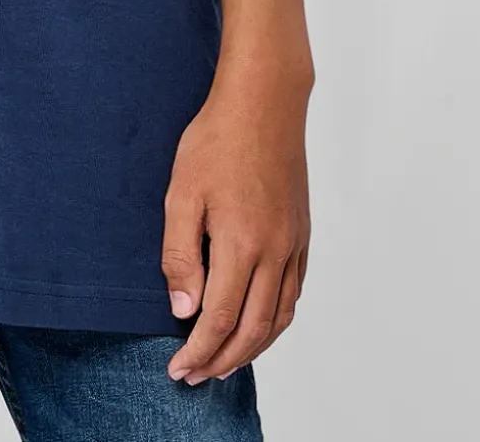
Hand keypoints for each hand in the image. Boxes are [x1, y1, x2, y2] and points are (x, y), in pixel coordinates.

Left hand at [161, 64, 310, 384]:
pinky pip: (294, 292)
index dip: (198, 352)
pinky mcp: (301, 233)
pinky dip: (276, 320)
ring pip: (279, 318)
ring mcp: (293, 244)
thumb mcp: (182, 193)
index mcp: (241, 244)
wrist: (263, 103)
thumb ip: (180, 254)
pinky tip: (258, 323)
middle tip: (195, 375)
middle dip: (222, 361)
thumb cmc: (216, 140)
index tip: (178, 369)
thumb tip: (184, 309)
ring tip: (224, 361)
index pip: (220, 320)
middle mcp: (274, 252)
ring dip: (252, 349)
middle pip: (253, 330)